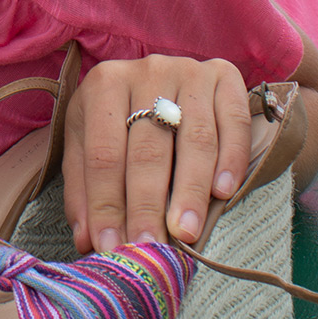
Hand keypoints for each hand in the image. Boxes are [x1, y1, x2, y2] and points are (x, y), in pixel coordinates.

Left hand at [64, 54, 251, 252]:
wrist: (162, 78)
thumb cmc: (120, 120)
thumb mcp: (88, 144)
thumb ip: (85, 191)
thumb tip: (89, 240)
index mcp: (104, 84)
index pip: (103, 154)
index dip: (106, 204)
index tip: (112, 246)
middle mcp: (147, 71)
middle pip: (148, 149)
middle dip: (147, 205)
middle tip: (151, 247)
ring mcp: (189, 71)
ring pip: (194, 139)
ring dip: (190, 191)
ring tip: (186, 232)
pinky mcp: (226, 76)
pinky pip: (233, 122)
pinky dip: (231, 159)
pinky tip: (223, 193)